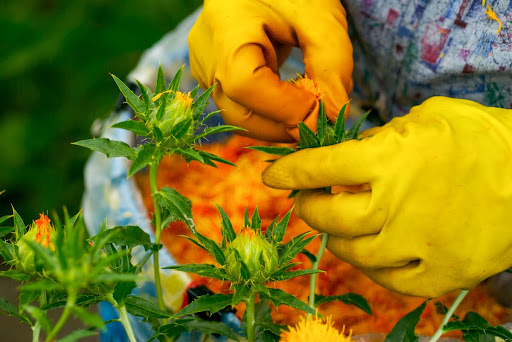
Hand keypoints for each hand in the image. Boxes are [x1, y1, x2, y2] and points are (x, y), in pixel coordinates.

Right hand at [188, 0, 352, 141]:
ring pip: (236, 115)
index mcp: (226, 28)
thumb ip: (332, 65)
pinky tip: (291, 102)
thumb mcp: (320, 18)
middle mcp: (205, 53)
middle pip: (237, 111)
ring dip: (275, 123)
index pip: (246, 85)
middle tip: (320, 122)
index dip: (285, 108)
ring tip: (307, 112)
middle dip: (282, 126)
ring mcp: (205, 67)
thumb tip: (334, 115)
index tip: (322, 112)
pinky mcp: (212, 76)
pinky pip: (237, 106)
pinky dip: (267, 113)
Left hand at [262, 96, 511, 296]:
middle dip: (307, 208)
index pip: (319, 167)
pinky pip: (388, 280)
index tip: (273, 175)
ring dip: (336, 238)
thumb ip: (382, 140)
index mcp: (388, 159)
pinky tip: (373, 253)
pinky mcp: (440, 273)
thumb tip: (351, 157)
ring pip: (351, 252)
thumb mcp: (425, 119)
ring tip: (338, 226)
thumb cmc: (482, 137)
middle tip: (308, 201)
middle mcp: (394, 205)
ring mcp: (415, 244)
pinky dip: (372, 267)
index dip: (290, 171)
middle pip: (326, 218)